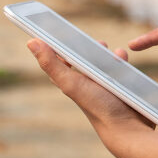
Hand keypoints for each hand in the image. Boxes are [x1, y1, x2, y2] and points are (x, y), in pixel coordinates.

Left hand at [27, 39, 151, 133]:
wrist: (126, 127)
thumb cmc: (97, 107)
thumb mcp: (70, 83)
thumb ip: (51, 64)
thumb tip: (31, 42)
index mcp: (69, 81)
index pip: (59, 58)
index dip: (58, 44)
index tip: (61, 30)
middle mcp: (83, 82)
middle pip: (81, 57)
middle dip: (87, 46)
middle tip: (95, 43)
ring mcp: (101, 84)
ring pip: (101, 61)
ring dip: (105, 52)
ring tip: (109, 49)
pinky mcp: (118, 85)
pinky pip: (118, 67)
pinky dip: (120, 60)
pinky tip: (122, 56)